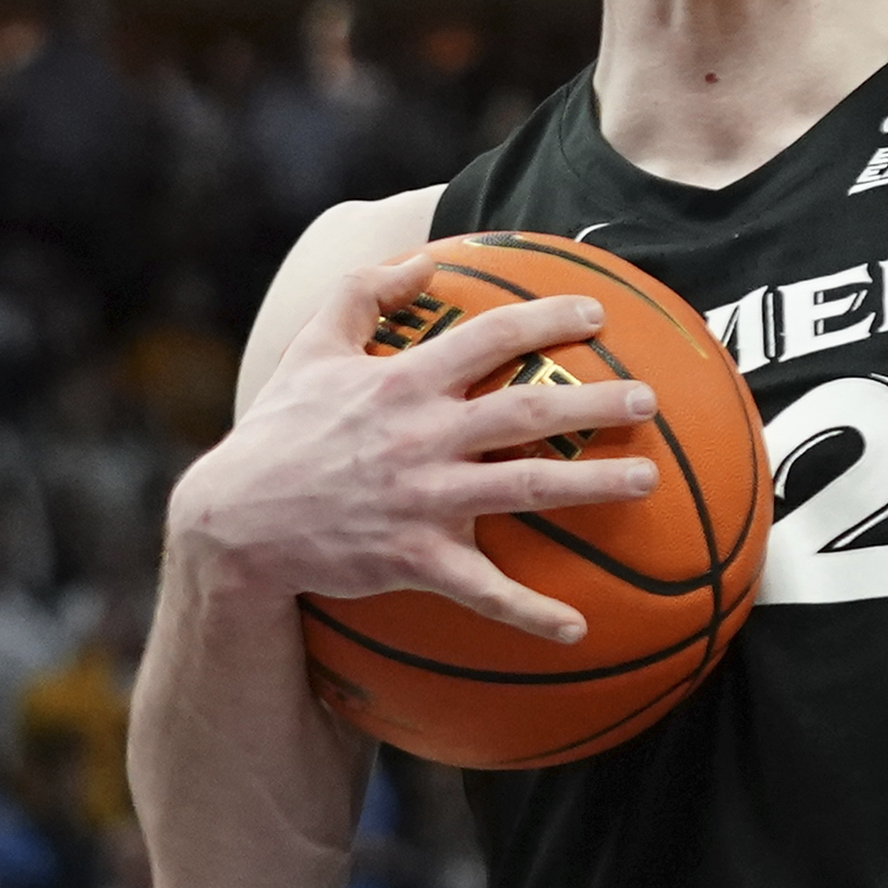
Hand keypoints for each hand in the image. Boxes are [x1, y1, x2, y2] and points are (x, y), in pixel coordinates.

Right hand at [169, 250, 660, 643]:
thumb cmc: (278, 430)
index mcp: (401, 382)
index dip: (547, 319)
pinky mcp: (413, 558)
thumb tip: (424, 257)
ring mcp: (421, 499)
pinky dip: (531, 612)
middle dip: (594, 400)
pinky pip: (484, 590)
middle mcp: (421, 436)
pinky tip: (577, 629)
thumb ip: (363, 292)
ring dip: (591, 487)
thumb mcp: (310, 347)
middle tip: (650, 398)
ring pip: (523, 490)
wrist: (237, 519)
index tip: (595, 313)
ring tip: (646, 482)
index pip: (489, 337)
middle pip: (525, 412)